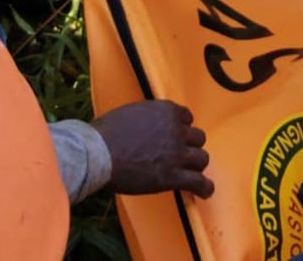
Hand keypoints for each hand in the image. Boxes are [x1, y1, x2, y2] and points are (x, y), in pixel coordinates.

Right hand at [92, 100, 212, 198]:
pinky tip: (204, 191)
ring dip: (195, 165)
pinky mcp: (172, 176)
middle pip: (197, 138)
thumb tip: (148, 125)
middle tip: (178, 155)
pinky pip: (199, 182)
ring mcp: (177, 153)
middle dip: (189, 146)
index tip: (175, 135)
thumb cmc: (105, 133)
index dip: (181, 127)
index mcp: (166, 111)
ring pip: (202, 158)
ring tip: (189, 172)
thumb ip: (148, 117)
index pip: (186, 117)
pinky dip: (204, 188)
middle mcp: (176, 130)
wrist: (98, 153)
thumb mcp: (131, 113)